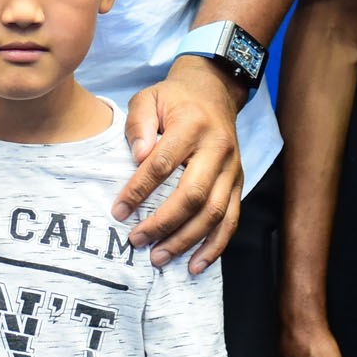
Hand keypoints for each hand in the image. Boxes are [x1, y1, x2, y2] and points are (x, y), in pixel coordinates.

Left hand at [117, 58, 243, 272]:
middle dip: (163, 223)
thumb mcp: (148, 97)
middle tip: (137, 241)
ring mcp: (232, 169)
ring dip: (186, 240)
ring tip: (159, 257)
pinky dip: (215, 246)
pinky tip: (195, 265)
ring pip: (214, 213)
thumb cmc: (175, 99)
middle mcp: (218, 149)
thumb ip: (139, 124)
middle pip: (193, 195)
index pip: (163, 164)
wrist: (215, 91)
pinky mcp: (238, 183)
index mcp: (193, 125)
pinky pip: (231, 220)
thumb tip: (137, 156)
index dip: (139, 190)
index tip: (118, 211)